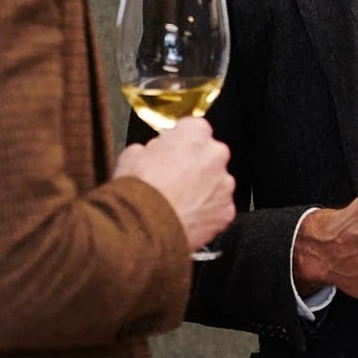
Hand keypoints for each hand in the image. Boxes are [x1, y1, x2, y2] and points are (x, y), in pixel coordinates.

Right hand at [115, 116, 235, 252]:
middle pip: (208, 155)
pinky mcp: (226, 211)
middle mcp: (215, 154)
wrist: (144, 229)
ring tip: (177, 202)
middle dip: (194, 165)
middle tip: (172, 179)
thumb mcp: (131, 155)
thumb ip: (150, 148)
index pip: (193, 129)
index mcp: (194, 133)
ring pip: (215, 182)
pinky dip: (205, 212)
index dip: (179, 142)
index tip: (171, 151)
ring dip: (202, 189)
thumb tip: (150, 153)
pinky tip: (185, 217)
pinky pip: (217, 208)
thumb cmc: (138, 190)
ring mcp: (224, 184)